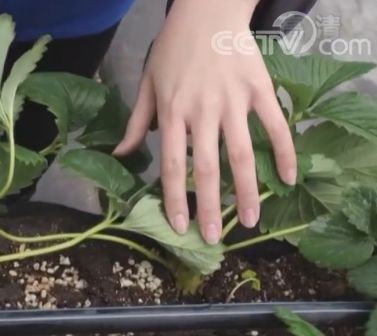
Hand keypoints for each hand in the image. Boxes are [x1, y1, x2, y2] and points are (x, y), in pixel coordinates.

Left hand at [114, 0, 295, 243]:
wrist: (207, 10)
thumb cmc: (173, 49)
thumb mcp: (147, 84)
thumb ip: (137, 122)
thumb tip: (121, 155)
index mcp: (172, 113)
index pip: (171, 165)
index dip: (174, 199)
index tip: (178, 227)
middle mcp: (202, 111)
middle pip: (208, 168)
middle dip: (210, 208)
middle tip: (213, 239)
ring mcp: (233, 100)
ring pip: (243, 154)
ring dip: (248, 192)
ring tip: (251, 222)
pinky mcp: (259, 88)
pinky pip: (275, 125)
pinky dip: (285, 152)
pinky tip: (288, 179)